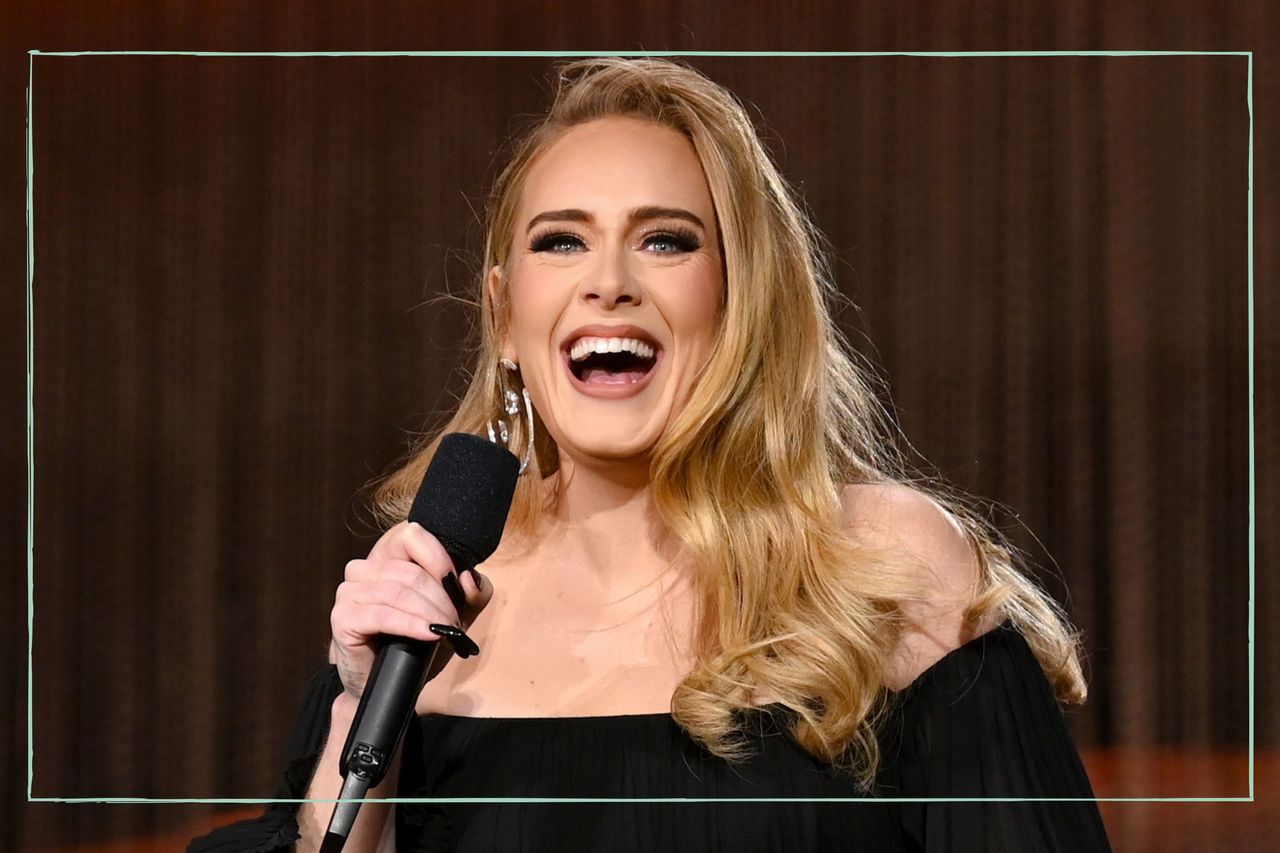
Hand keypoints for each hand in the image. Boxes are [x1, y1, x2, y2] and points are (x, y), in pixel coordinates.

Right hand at [328, 521, 493, 699]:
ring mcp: (349, 592)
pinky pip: (381, 615)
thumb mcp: (454, 614)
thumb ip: (471, 593)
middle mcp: (363, 569)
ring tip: (445, 631)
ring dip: (429, 613)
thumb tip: (468, 578)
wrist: (386, 683)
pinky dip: (410, 624)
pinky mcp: (343, 618)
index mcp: (387, 558)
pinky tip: (429, 634)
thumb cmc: (417, 643)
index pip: (413, 535)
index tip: (456, 585)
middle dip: (441, 599)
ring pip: (398, 591)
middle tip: (455, 623)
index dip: (439, 559)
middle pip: (411, 572)